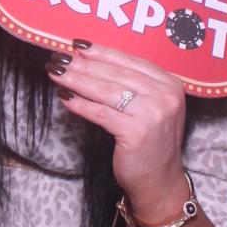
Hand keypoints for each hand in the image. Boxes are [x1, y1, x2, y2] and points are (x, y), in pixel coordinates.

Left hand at [47, 41, 189, 222]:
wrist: (160, 181)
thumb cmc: (149, 142)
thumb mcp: (149, 107)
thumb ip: (131, 85)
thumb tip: (88, 61)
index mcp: (170, 83)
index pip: (130, 61)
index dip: (101, 52)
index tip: (77, 45)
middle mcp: (165, 95)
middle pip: (116, 74)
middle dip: (84, 64)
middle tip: (59, 57)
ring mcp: (153, 113)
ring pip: (106, 91)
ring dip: (77, 80)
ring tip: (56, 73)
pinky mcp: (137, 132)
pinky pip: (101, 113)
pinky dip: (81, 104)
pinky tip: (65, 97)